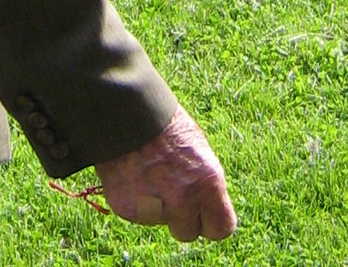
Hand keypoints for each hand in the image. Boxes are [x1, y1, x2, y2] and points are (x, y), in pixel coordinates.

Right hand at [95, 106, 235, 242]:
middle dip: (182, 218)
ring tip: (149, 175)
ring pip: (161, 222)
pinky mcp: (128, 209)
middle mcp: (184, 201)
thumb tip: (207, 208)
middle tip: (172, 192)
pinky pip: (138, 213)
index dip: (211, 221)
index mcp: (209, 184)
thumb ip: (204, 185)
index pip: (221, 229)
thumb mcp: (198, 151)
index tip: (204, 214)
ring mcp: (155, 208)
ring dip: (157, 207)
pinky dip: (136, 200)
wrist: (126, 113)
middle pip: (188, 233)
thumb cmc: (166, 127)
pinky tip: (134, 175)